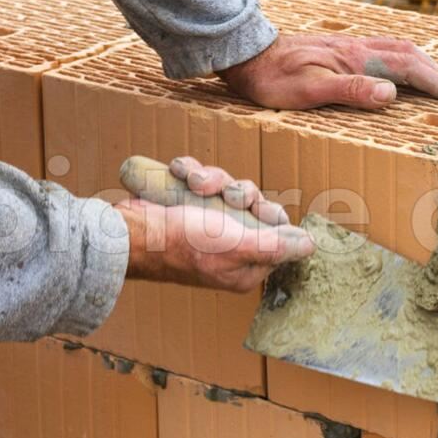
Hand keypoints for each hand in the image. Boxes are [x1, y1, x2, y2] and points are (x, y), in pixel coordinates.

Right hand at [116, 157, 312, 291]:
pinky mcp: (184, 206)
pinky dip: (189, 172)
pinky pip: (198, 180)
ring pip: (225, 188)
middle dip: (236, 190)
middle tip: (221, 193)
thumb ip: (274, 246)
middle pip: (251, 205)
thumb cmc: (180, 244)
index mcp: (244, 265)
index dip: (267, 212)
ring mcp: (204, 226)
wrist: (128, 234)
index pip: (275, 233)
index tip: (253, 206)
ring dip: (211, 177)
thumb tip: (309, 245)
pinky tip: (180, 173)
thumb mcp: (234, 246)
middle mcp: (227, 246)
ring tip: (194, 182)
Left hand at [217, 33, 437, 109]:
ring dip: (421, 63)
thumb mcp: (308, 90)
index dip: (433, 80)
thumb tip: (391, 92)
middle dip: (436, 71)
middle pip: (407, 53)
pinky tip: (398, 69)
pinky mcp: (336, 49)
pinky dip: (402, 59)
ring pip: (395, 49)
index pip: (406, 66)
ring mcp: (346, 46)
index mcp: (354, 58)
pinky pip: (380, 50)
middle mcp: (356, 47)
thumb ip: (350, 89)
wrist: (245, 54)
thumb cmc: (272, 78)